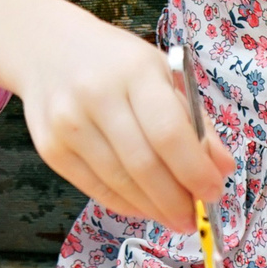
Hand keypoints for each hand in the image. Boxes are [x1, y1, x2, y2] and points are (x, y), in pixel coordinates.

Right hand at [18, 12, 231, 232]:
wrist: (45, 48)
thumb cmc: (115, 61)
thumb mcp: (160, 73)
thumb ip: (193, 120)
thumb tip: (222, 168)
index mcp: (135, 71)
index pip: (168, 132)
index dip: (194, 170)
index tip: (214, 192)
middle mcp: (97, 96)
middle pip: (143, 165)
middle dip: (175, 200)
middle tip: (195, 219)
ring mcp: (68, 124)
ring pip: (119, 182)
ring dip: (153, 208)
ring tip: (174, 217)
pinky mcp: (50, 148)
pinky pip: (95, 188)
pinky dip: (125, 204)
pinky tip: (144, 207)